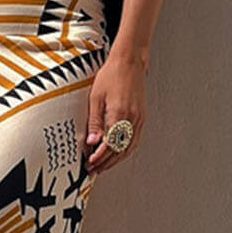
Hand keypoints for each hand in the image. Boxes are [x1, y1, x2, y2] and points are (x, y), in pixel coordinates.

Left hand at [85, 53, 147, 173]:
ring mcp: (139, 119)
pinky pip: (134, 140)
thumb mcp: (96, 97)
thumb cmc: (112, 75)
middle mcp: (132, 118)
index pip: (110, 145)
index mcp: (120, 114)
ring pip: (129, 148)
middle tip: (94, 170)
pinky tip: (117, 154)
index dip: (100, 157)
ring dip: (116, 160)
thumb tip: (91, 141)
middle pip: (120, 150)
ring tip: (103, 166)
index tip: (90, 163)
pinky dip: (125, 151)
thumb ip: (95, 122)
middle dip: (107, 163)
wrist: (130, 62)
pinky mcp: (141, 117)